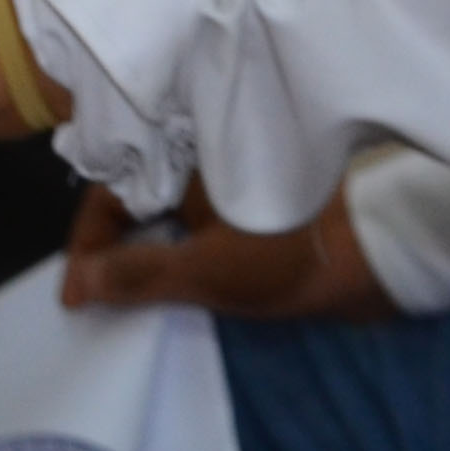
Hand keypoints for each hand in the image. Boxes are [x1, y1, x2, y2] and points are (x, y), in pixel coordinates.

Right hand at [60, 178, 395, 321]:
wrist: (374, 260)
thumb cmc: (290, 257)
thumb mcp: (208, 273)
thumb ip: (138, 275)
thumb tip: (78, 284)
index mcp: (182, 152)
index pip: (108, 191)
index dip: (87, 247)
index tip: (75, 298)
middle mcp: (193, 153)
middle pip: (127, 191)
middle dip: (104, 244)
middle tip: (91, 296)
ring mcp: (215, 173)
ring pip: (153, 202)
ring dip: (133, 245)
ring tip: (118, 292)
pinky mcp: (236, 195)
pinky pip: (180, 211)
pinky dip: (163, 241)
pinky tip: (161, 275)